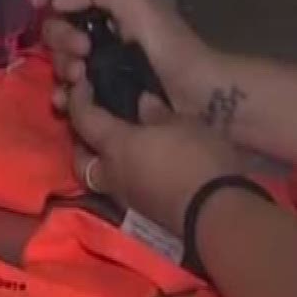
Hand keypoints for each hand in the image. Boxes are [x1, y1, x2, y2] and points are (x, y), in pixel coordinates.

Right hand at [33, 0, 226, 123]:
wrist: (197, 96)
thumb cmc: (169, 45)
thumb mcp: (137, 2)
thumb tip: (55, 1)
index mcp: (106, 15)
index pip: (65, 3)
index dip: (49, 1)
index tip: (41, 3)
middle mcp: (97, 41)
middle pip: (55, 35)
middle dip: (61, 38)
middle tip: (83, 48)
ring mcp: (97, 74)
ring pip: (59, 66)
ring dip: (62, 67)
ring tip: (81, 75)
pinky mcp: (100, 105)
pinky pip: (68, 98)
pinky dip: (61, 97)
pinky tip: (65, 101)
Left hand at [63, 77, 243, 231]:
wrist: (218, 213)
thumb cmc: (197, 159)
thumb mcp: (183, 124)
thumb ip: (157, 113)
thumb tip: (142, 102)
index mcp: (115, 146)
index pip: (83, 119)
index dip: (78, 99)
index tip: (82, 84)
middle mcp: (112, 174)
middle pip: (80, 159)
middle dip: (82, 142)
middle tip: (97, 124)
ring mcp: (127, 197)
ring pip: (100, 178)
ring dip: (103, 162)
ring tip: (123, 144)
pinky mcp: (145, 212)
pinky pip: (123, 188)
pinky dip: (125, 174)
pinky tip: (143, 164)